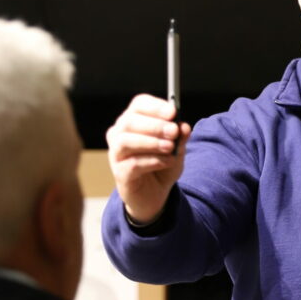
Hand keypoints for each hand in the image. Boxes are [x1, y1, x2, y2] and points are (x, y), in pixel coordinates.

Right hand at [106, 94, 190, 223]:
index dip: (155, 107)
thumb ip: (180, 138)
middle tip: (173, 132)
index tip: (173, 112)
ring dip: (151, 142)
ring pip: (126, 141)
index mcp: (133, 121)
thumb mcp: (176, 150)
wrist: (154, 195)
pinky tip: (168, 162)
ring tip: (170, 148)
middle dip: (154, 125)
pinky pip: (132, 164)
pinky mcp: (119, 172)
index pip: (139, 105)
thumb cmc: (162, 165)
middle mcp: (119, 134)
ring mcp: (116, 154)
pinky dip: (153, 161)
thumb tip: (184, 127)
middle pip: (130, 121)